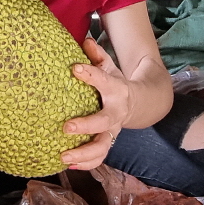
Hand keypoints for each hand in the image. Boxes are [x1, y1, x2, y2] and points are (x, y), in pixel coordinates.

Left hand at [60, 37, 132, 169]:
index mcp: (116, 90)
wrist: (140, 102)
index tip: (75, 68)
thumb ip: (97, 55)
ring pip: (102, 146)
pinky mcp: (109, 142)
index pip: (104, 80)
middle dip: (86, 126)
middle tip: (66, 127)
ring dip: (83, 153)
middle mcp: (116, 112)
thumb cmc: (115, 83)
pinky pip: (99, 157)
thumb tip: (85, 40)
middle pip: (103, 121)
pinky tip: (68, 164)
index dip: (90, 74)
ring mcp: (113, 130)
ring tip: (63, 155)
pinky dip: (86, 164)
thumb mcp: (110, 66)